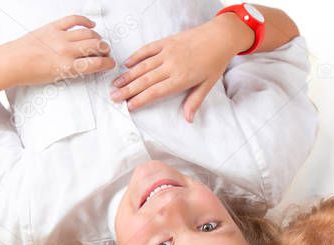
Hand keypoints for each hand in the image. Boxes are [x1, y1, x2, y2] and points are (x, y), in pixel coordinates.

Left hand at [0, 15, 114, 86]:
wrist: (11, 63)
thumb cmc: (29, 73)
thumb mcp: (56, 79)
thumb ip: (73, 71)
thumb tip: (87, 66)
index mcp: (67, 67)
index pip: (96, 64)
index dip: (107, 64)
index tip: (110, 63)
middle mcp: (65, 50)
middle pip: (95, 46)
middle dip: (105, 50)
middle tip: (106, 53)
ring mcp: (59, 37)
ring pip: (88, 34)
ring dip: (98, 38)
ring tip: (99, 42)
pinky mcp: (53, 27)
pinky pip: (74, 20)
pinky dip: (85, 21)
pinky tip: (91, 25)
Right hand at [110, 14, 252, 121]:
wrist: (219, 37)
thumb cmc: (215, 62)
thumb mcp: (208, 85)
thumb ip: (195, 101)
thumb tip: (188, 119)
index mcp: (181, 79)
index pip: (156, 92)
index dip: (141, 99)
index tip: (129, 106)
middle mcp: (171, 66)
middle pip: (145, 80)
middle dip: (128, 89)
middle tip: (114, 97)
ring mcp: (167, 52)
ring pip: (143, 66)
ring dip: (128, 75)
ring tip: (115, 83)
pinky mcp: (166, 42)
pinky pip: (148, 49)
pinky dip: (136, 56)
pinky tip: (127, 63)